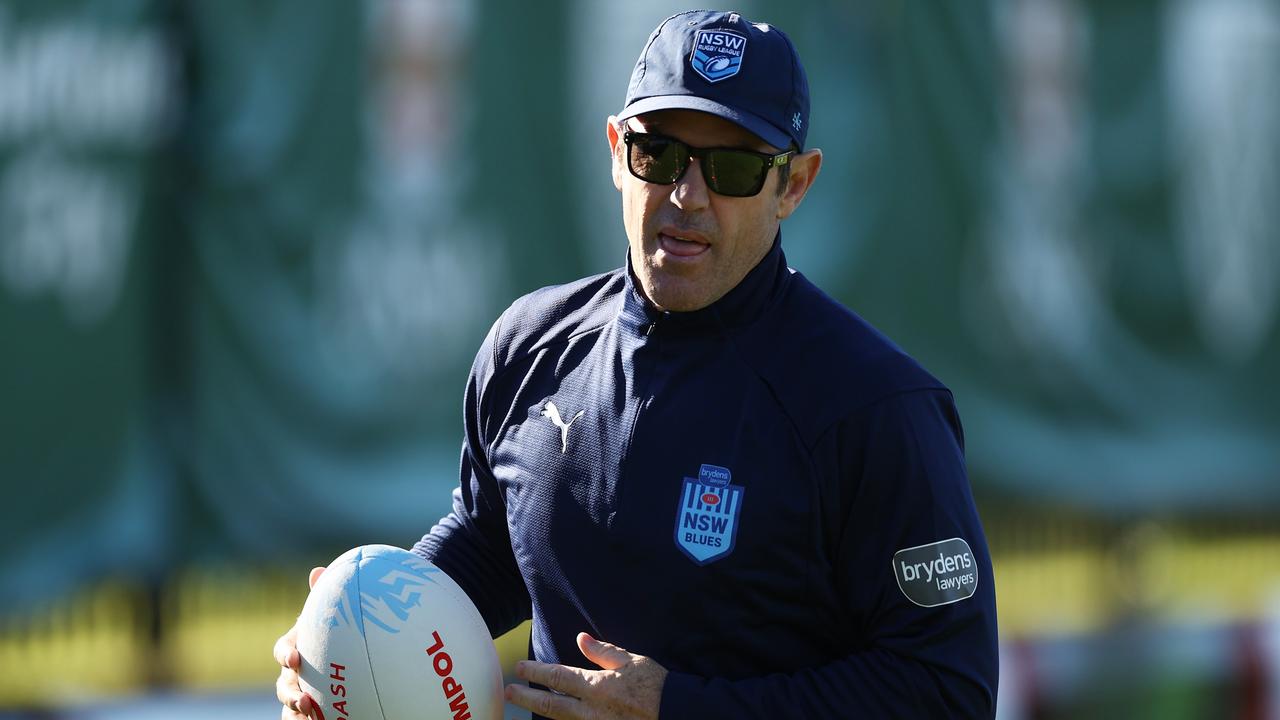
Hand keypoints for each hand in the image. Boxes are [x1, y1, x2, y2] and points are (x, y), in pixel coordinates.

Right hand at [274, 566, 325, 719]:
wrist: (351, 655)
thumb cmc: (337, 629)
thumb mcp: (334, 612)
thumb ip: (327, 594)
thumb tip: (317, 570)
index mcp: (296, 646)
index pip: (283, 650)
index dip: (285, 655)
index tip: (295, 659)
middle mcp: (294, 672)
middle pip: (283, 684)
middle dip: (289, 693)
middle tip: (304, 699)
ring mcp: (300, 691)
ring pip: (290, 706)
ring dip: (297, 711)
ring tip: (311, 717)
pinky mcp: (310, 710)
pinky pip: (303, 719)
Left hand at [506, 632, 666, 719]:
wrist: (677, 713)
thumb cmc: (656, 684)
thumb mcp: (631, 661)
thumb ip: (603, 652)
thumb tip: (581, 638)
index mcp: (597, 686)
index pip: (557, 678)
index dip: (535, 673)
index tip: (519, 668)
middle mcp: (592, 710)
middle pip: (551, 705)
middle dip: (527, 697)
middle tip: (509, 692)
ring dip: (542, 712)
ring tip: (529, 704)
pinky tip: (557, 719)